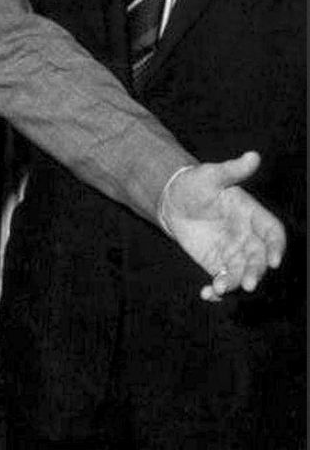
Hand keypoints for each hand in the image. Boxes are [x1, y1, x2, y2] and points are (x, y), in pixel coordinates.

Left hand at [160, 152, 286, 301]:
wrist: (172, 200)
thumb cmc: (195, 184)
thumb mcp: (211, 175)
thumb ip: (232, 170)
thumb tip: (253, 155)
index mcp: (253, 215)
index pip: (273, 233)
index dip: (276, 247)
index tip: (273, 261)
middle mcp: (248, 237)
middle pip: (260, 258)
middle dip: (256, 272)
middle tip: (248, 283)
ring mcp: (234, 252)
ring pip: (243, 272)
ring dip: (235, 283)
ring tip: (219, 288)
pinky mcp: (218, 263)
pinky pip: (224, 279)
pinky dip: (218, 290)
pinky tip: (208, 294)